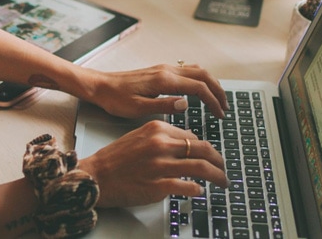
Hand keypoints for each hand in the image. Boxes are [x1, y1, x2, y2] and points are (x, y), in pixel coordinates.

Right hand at [77, 120, 228, 207]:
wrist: (96, 176)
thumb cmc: (116, 158)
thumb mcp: (140, 136)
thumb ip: (163, 137)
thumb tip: (188, 142)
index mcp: (157, 129)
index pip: (193, 136)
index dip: (206, 148)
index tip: (211, 156)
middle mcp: (161, 145)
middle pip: (204, 149)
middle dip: (219, 161)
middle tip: (224, 168)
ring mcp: (161, 165)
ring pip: (202, 168)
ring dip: (218, 176)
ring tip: (223, 182)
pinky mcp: (159, 185)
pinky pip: (189, 187)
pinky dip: (198, 190)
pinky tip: (199, 191)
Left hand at [85, 63, 228, 118]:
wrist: (100, 86)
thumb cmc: (115, 99)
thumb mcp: (137, 109)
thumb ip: (163, 106)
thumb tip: (186, 104)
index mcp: (164, 80)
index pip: (198, 88)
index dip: (213, 102)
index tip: (220, 115)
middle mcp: (167, 70)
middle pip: (203, 75)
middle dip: (218, 91)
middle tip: (225, 108)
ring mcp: (164, 68)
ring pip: (197, 71)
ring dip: (211, 84)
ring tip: (217, 100)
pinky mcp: (160, 71)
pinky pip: (187, 70)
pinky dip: (200, 79)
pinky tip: (200, 90)